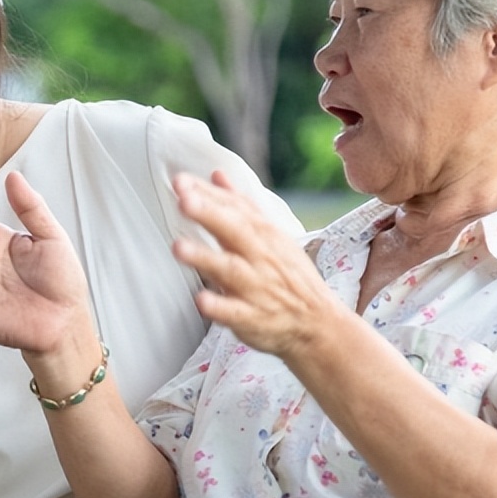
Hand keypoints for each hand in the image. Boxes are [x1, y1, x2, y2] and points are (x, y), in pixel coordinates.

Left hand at [172, 171, 339, 360]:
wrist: (318, 324)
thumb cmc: (287, 275)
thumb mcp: (270, 234)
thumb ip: (240, 205)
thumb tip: (216, 174)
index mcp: (263, 233)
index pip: (234, 207)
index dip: (207, 193)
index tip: (180, 180)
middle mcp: (259, 256)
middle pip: (233, 230)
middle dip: (209, 214)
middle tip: (184, 200)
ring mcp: (256, 287)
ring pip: (230, 269)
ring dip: (204, 257)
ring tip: (178, 247)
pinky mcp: (252, 318)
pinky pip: (235, 312)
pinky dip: (219, 307)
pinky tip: (201, 300)